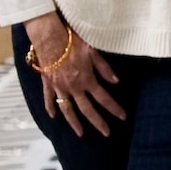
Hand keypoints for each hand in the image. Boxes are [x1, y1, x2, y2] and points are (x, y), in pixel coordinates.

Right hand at [24, 11, 125, 136]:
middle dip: (98, 122)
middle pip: (87, 109)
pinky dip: (50, 108)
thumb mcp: (93, 52)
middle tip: (106, 133)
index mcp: (86, 80)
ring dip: (74, 123)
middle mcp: (73, 87)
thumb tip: (116, 81)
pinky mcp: (47, 83)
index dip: (114, 108)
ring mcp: (59, 87)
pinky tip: (53, 116)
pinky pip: (48, 99)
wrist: (48, 36)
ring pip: (67, 109)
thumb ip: (104, 68)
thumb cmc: (72, 41)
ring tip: (80, 133)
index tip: (123, 117)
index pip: (104, 98)